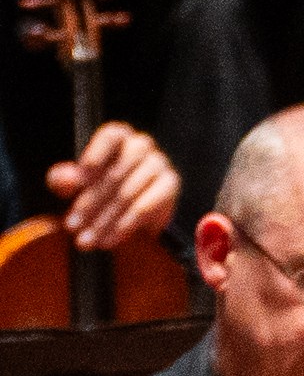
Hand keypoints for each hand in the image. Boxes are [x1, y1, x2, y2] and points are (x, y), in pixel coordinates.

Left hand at [45, 123, 178, 252]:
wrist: (128, 214)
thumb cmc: (96, 190)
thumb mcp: (71, 184)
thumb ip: (62, 179)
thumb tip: (69, 180)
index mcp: (117, 137)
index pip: (111, 136)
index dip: (96, 154)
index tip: (81, 179)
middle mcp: (141, 145)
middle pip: (116, 172)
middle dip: (91, 202)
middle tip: (72, 225)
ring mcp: (159, 164)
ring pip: (129, 193)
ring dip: (104, 220)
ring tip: (87, 239)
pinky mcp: (169, 186)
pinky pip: (145, 207)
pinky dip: (124, 225)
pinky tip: (109, 239)